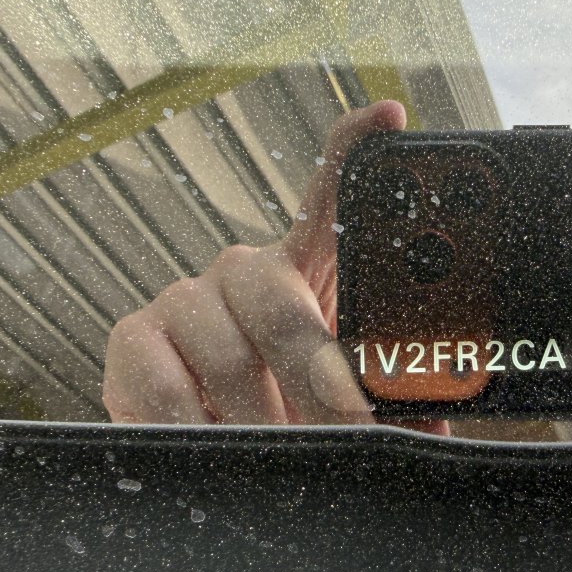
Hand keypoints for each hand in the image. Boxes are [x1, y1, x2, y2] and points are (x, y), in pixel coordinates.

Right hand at [103, 101, 447, 432]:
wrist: (210, 435)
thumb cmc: (291, 400)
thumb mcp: (344, 391)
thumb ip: (384, 391)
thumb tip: (438, 417)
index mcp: (305, 267)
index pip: (329, 194)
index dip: (355, 148)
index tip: (389, 117)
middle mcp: (245, 271)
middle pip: (279, 304)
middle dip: (317, 376)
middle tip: (347, 425)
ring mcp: (185, 300)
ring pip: (226, 355)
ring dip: (263, 419)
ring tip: (289, 454)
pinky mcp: (133, 340)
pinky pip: (162, 386)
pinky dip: (198, 428)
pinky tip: (219, 447)